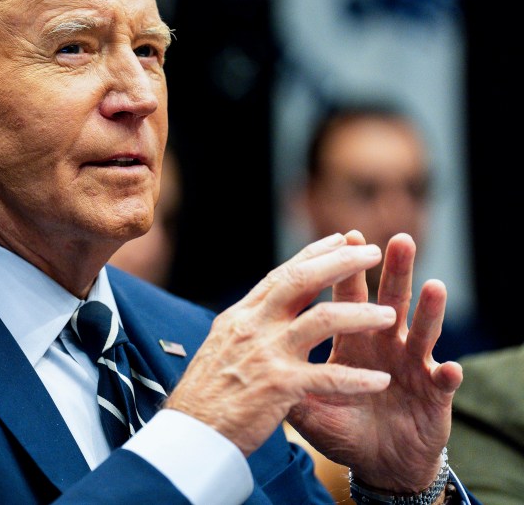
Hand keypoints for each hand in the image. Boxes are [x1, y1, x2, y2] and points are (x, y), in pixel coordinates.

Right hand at [164, 233, 397, 455]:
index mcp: (241, 317)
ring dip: (360, 314)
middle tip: (373, 252)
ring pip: (321, 320)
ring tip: (390, 315)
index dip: (314, 254)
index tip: (341, 240)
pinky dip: (356, 378)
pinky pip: (326, 376)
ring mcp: (265, 354)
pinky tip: (381, 381)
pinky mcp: (278, 386)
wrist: (190, 433)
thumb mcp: (222, 347)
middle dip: (341, 263)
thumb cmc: (207, 395)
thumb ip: (247, 327)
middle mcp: (252, 326)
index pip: (281, 275)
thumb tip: (264, 309)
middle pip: (301, 281)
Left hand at [287, 231, 462, 491]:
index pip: (346, 295)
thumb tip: (247, 359)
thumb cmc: (342, 423)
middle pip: (391, 298)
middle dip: (395, 270)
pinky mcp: (434, 395)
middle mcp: (386, 342)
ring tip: (434, 286)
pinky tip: (450, 368)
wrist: (378, 460)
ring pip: (423, 331)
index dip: (344, 269)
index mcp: (352, 337)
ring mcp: (412, 365)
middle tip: (399, 240)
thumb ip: (283, 378)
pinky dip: (447, 375)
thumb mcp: (305, 402)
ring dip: (429, 310)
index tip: (344, 235)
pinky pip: (443, 383)